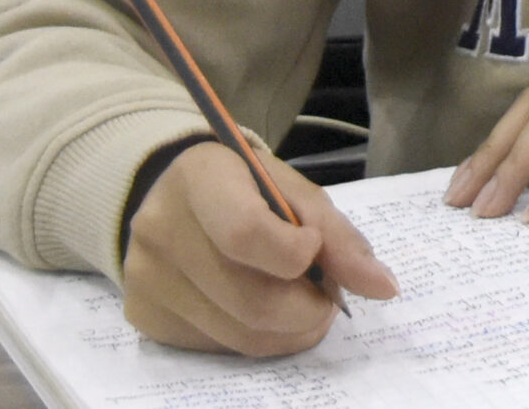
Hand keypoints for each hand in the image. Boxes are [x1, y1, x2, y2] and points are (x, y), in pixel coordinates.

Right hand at [123, 143, 398, 356]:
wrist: (170, 192)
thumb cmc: (244, 186)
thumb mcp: (291, 190)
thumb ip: (337, 237)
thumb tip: (384, 288)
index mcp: (200, 179)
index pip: (247, 234)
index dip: (297, 254)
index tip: (313, 249)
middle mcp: (160, 231)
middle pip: (251, 301)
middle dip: (308, 309)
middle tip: (325, 296)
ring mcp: (146, 279)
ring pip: (239, 336)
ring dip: (288, 330)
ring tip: (299, 302)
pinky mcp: (144, 316)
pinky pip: (217, 348)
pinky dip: (253, 337)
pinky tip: (257, 307)